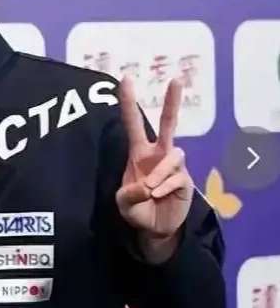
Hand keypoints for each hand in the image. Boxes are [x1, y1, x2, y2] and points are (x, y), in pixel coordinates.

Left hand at [115, 76, 193, 260]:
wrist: (154, 228)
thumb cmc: (136, 209)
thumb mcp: (123, 203)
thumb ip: (128, 195)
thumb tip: (146, 185)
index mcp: (138, 153)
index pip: (132, 123)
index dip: (128, 102)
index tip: (126, 78)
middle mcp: (158, 154)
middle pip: (167, 124)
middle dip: (172, 102)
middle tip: (175, 80)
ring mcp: (173, 166)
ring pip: (173, 155)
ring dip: (160, 173)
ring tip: (149, 190)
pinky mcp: (185, 179)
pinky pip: (177, 177)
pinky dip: (164, 187)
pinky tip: (158, 196)